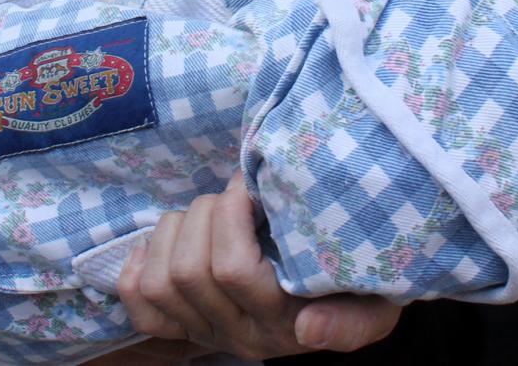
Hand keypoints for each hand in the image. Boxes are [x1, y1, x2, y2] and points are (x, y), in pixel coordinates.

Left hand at [116, 172, 401, 359]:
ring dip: (176, 229)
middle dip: (206, 211)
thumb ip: (353, 323)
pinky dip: (139, 264)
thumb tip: (306, 329)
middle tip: (235, 193)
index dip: (231, 211)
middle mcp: (239, 334)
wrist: (347, 297)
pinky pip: (140, 303)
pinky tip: (166, 241)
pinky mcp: (182, 327)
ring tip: (209, 212)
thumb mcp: (377, 303)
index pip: (232, 269)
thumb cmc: (361, 283)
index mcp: (281, 322)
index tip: (253, 183)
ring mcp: (206, 332)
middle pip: (190, 269)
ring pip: (162, 279)